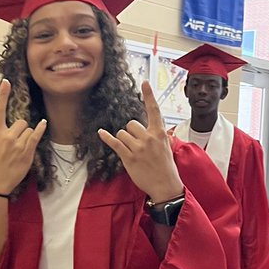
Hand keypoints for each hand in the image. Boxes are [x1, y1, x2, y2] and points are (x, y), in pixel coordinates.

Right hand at [0, 79, 46, 194]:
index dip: (2, 94)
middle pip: (21, 122)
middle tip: (15, 141)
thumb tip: (6, 127)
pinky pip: (36, 135)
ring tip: (19, 149)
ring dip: (27, 136)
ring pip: (29, 130)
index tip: (5, 81)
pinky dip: (40, 130)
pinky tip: (43, 124)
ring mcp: (18, 144)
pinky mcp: (27, 152)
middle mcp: (6, 136)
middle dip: (20, 128)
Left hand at [98, 81, 182, 202]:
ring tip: (132, 151)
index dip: (149, 96)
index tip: (144, 82)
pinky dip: (106, 137)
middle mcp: (149, 138)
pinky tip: (101, 132)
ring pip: (122, 133)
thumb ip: (160, 135)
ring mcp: (138, 148)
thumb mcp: (167, 147)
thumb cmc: (166, 167)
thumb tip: (159, 129)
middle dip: (131, 131)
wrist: (165, 185)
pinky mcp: (128, 158)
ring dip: (123, 140)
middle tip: (137, 144)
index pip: (154, 110)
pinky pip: (115, 143)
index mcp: (160, 133)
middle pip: (131, 123)